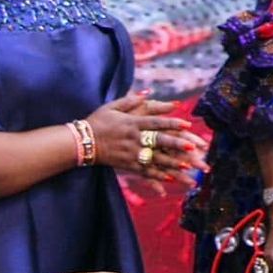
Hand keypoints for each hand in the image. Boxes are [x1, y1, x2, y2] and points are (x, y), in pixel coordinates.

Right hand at [88, 93, 206, 181]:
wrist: (80, 141)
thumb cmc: (97, 122)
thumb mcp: (112, 106)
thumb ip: (131, 100)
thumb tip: (148, 93)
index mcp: (131, 122)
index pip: (155, 122)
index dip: (172, 122)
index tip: (187, 124)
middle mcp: (133, 138)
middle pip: (158, 141)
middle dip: (176, 144)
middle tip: (192, 147)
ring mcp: (130, 152)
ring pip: (154, 158)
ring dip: (171, 163)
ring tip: (186, 166)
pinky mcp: (126, 164)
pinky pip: (143, 171)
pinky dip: (156, 175)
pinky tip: (169, 178)